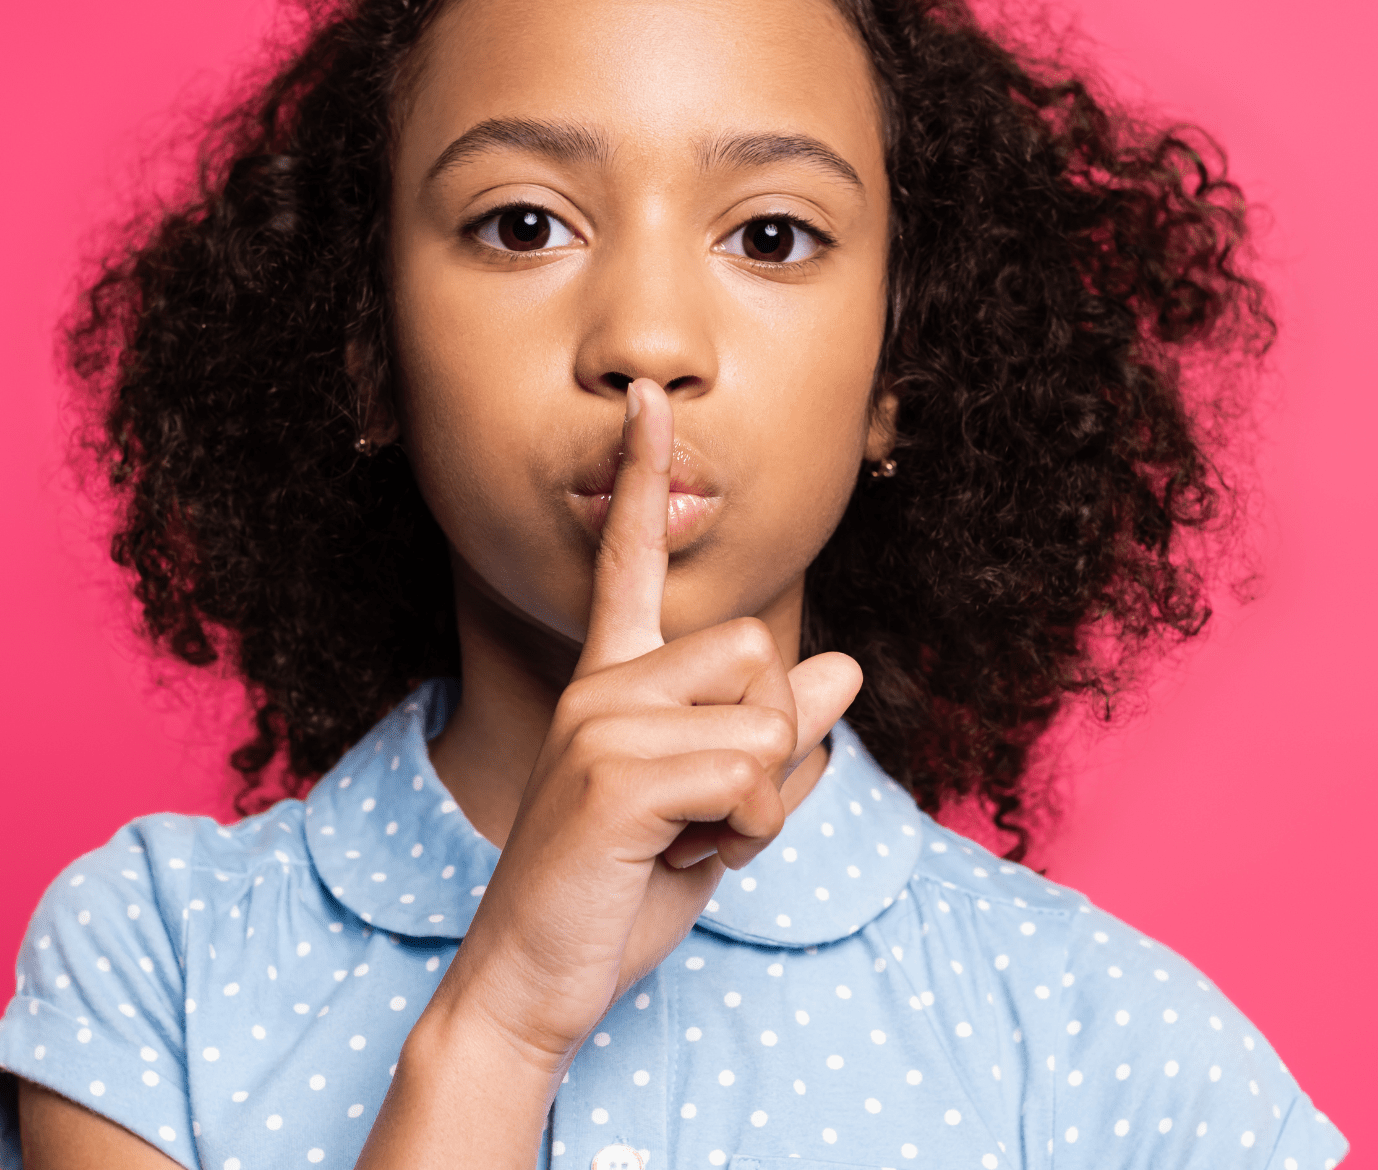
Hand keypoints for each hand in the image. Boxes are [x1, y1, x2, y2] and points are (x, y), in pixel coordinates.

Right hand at [431, 377, 861, 1069]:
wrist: (534, 980)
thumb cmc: (619, 894)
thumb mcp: (717, 812)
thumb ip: (774, 738)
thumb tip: (843, 663)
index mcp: (613, 682)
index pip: (630, 563)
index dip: (644, 476)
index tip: (647, 396)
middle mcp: (600, 684)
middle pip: (758, 649)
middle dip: (769, 746)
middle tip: (708, 817)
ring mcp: (599, 721)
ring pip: (763, 720)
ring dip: (760, 804)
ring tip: (689, 843)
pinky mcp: (611, 773)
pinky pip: (749, 771)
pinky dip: (747, 833)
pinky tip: (684, 860)